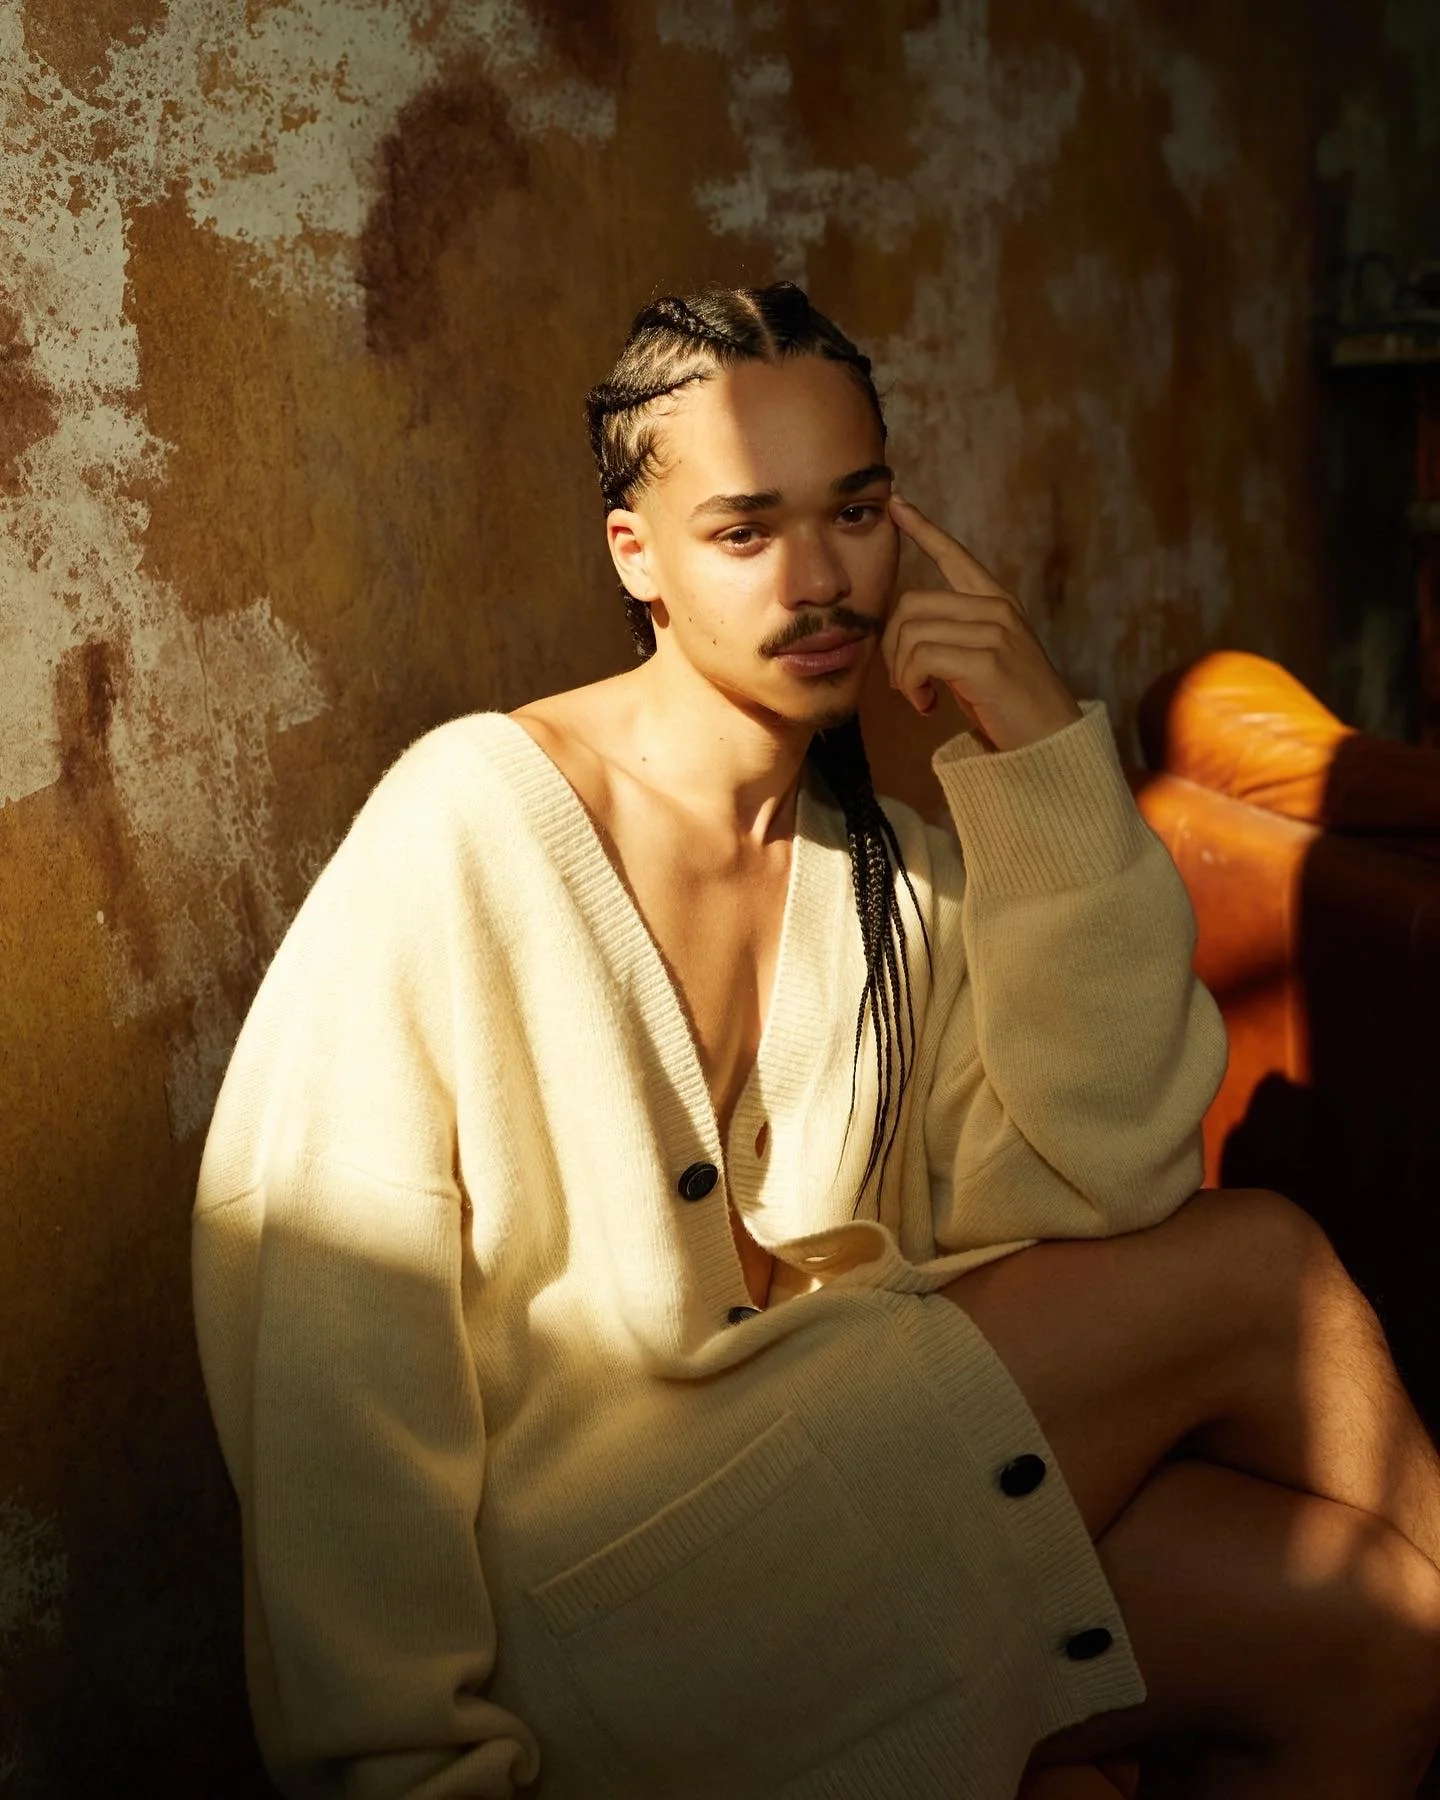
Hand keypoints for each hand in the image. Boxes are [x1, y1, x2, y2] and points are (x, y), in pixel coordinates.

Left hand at [880, 493, 1082, 751]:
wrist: (1052, 744)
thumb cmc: (1011, 708)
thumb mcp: (981, 661)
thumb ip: (952, 637)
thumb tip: (904, 635)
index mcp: (997, 604)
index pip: (956, 556)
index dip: (924, 529)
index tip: (898, 504)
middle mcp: (997, 609)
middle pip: (911, 604)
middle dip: (893, 648)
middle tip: (905, 685)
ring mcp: (995, 632)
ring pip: (912, 631)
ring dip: (902, 672)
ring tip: (919, 698)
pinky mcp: (988, 661)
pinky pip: (921, 658)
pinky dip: (912, 685)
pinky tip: (927, 705)